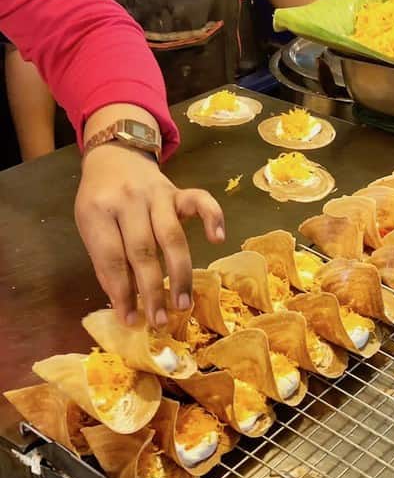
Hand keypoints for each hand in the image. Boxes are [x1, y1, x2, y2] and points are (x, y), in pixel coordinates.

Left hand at [75, 143, 224, 328]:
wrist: (115, 157)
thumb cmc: (100, 200)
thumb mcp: (91, 227)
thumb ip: (106, 260)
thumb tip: (126, 302)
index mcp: (97, 212)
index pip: (111, 258)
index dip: (121, 292)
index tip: (131, 320)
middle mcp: (128, 201)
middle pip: (142, 251)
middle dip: (152, 290)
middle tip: (160, 320)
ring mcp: (157, 194)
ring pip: (172, 236)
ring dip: (180, 273)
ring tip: (183, 303)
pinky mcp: (179, 191)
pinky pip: (201, 201)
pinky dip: (213, 218)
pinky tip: (218, 239)